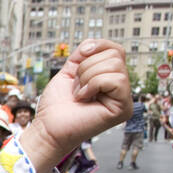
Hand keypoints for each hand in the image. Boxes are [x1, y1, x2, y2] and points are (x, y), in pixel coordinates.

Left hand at [19, 39, 129, 172]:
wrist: (48, 127)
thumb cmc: (57, 105)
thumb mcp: (70, 70)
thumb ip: (84, 54)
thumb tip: (92, 44)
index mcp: (111, 78)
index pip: (115, 49)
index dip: (94, 49)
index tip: (76, 65)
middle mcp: (121, 88)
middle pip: (115, 55)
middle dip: (86, 68)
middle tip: (77, 87)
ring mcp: (125, 98)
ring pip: (114, 65)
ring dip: (87, 77)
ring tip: (80, 94)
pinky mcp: (123, 108)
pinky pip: (115, 80)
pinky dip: (93, 85)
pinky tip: (84, 98)